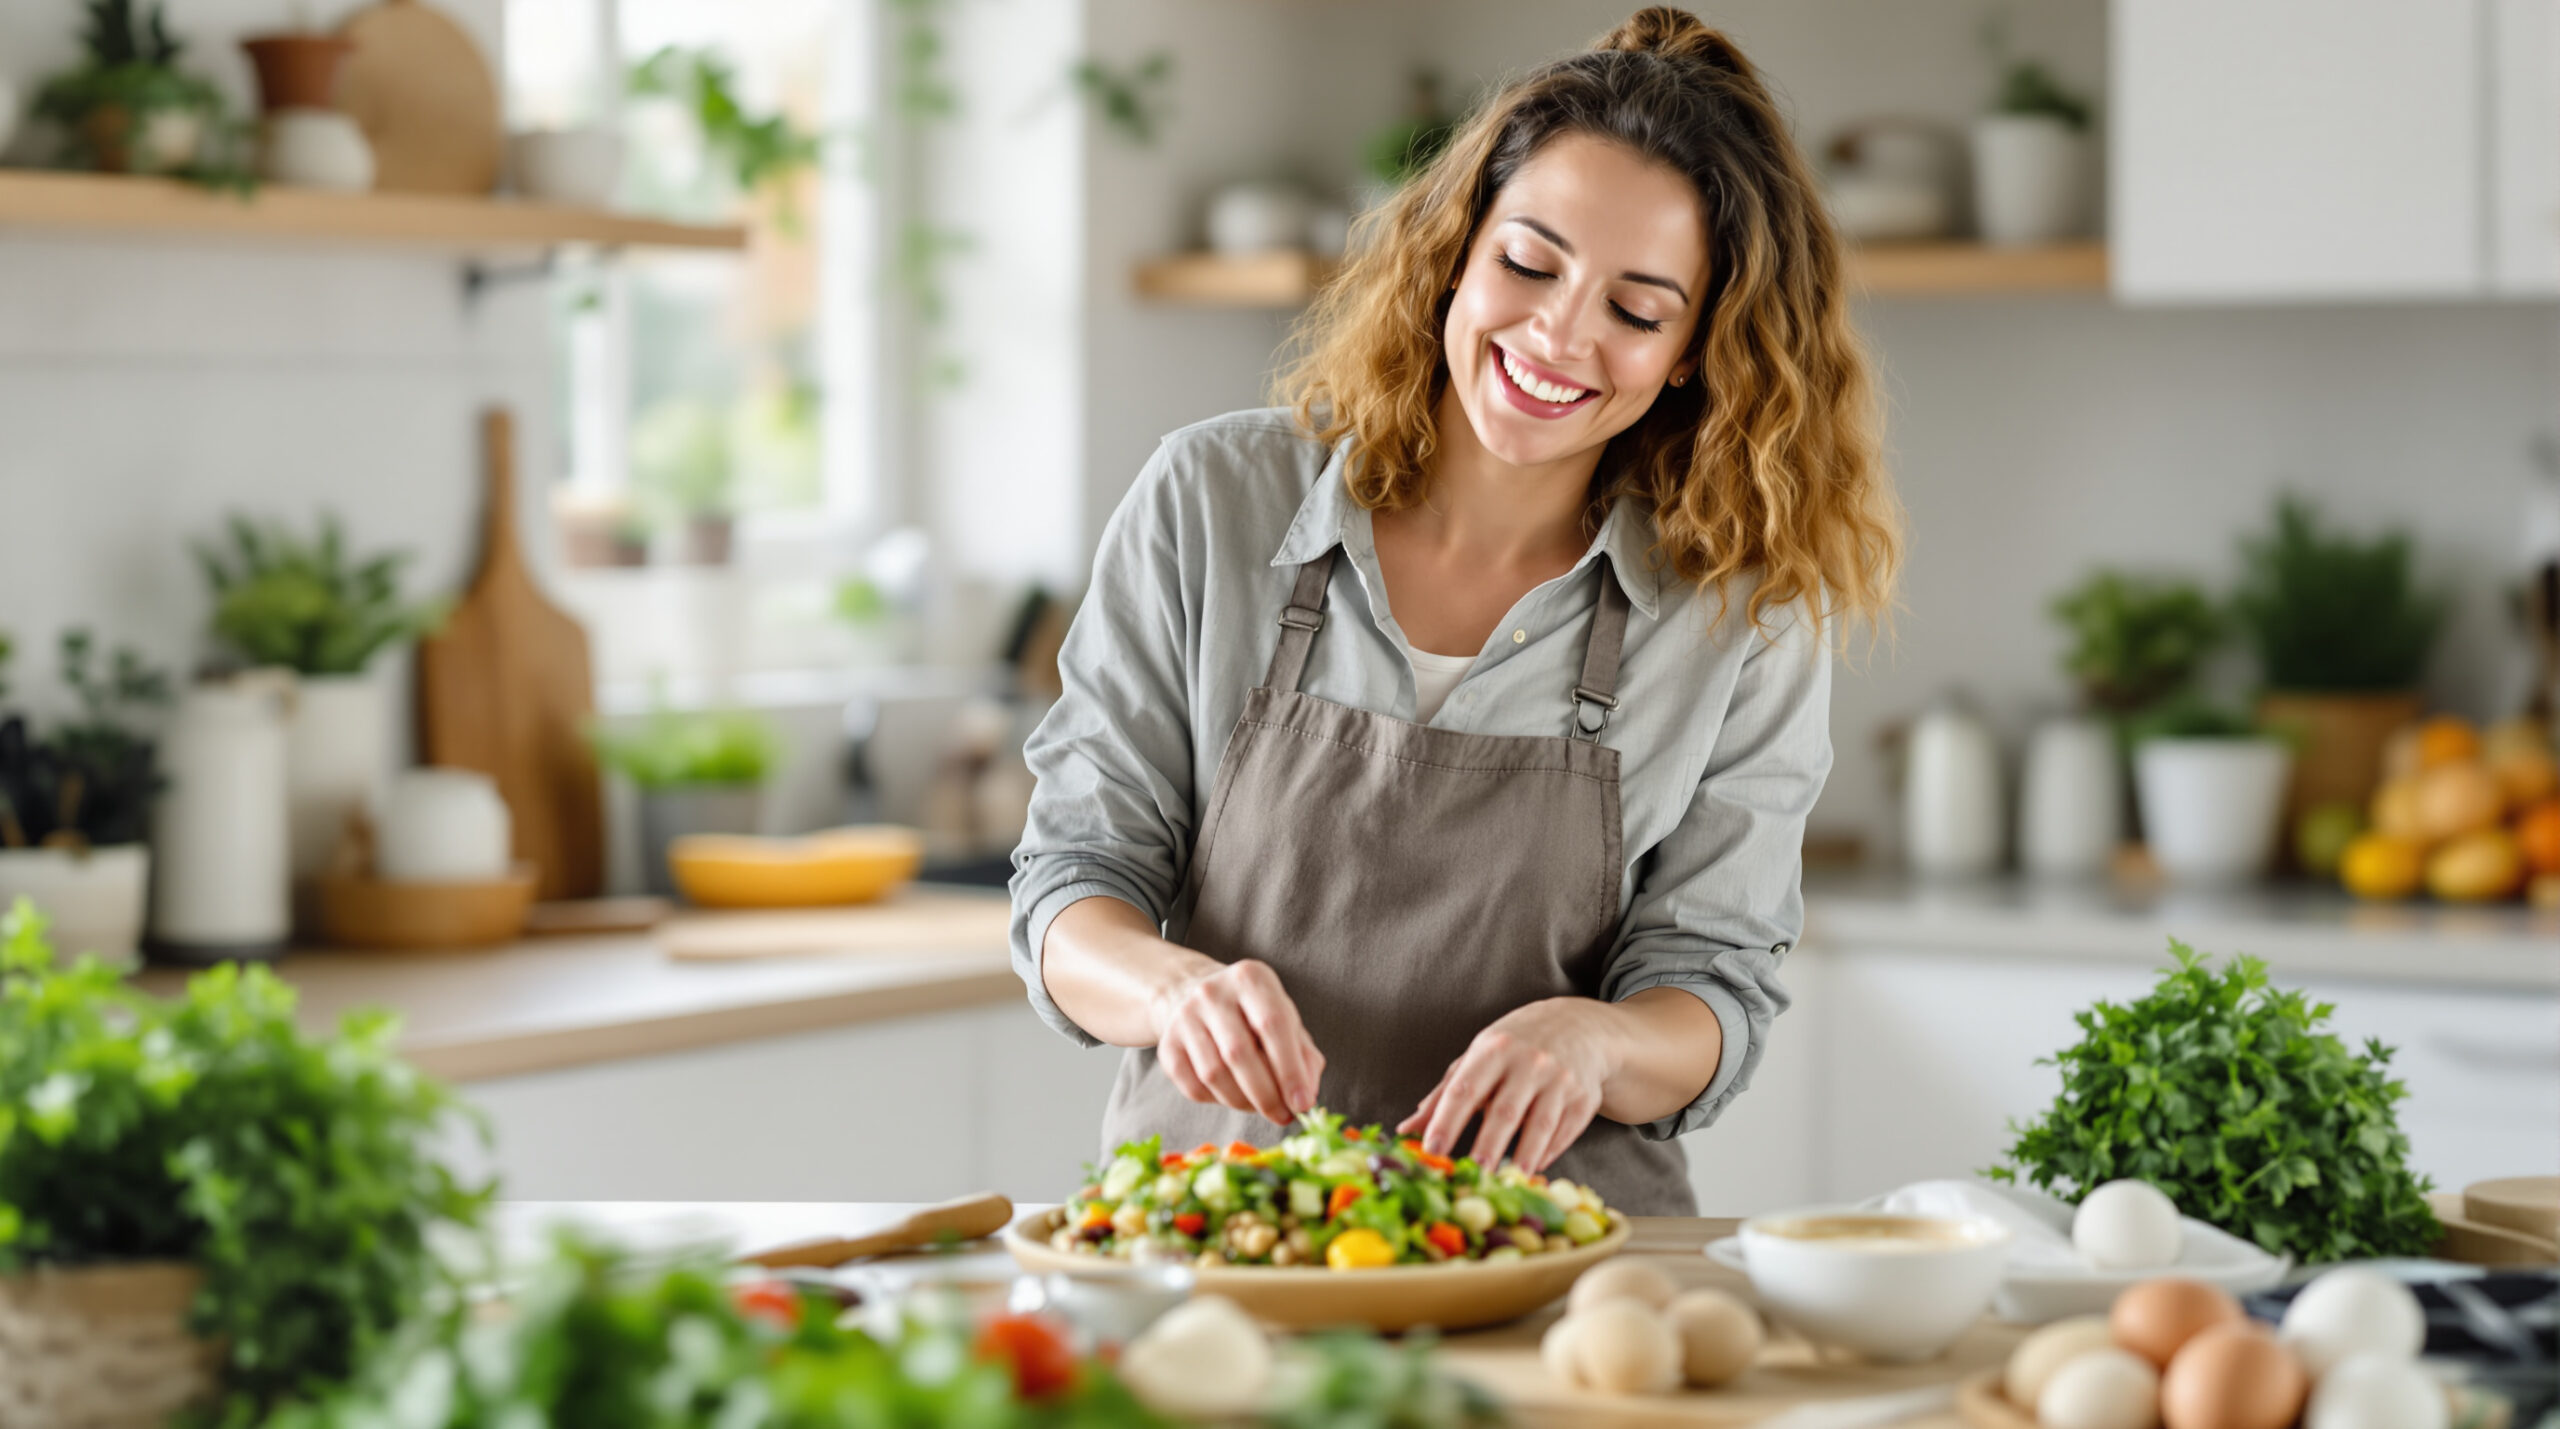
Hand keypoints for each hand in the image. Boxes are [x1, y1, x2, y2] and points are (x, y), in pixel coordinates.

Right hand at [1148, 959, 1324, 1124]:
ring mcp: (1184, 1018)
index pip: (1273, 1024)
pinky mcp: (1167, 1045)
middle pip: (1239, 1053)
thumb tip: (1305, 1097)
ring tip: (1261, 1106)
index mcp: (1250, 979)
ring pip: (1214, 1074)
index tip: (1302, 1103)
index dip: (1290, 1069)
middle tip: (1283, 1116)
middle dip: (1266, 1095)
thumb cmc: (1253, 1014)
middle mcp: (1212, 993)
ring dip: (1243, 1102)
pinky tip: (1234, 1096)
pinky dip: (1219, 1101)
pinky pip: (1194, 1087)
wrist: (1197, 997)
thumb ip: (1304, 1055)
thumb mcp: (1285, 1019)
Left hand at [1399, 998, 1616, 1172]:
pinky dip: (1548, 1154)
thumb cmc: (1515, 1046)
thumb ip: (1444, 1095)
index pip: (1465, 1088)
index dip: (1446, 1121)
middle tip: (1474, 1172)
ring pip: (1541, 1125)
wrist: (1579, 1026)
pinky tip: (1532, 1170)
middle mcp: (1529, 1061)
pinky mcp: (1584, 1098)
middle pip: (1506, 1110)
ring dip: (1524, 1155)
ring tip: (1508, 1180)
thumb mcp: (1478, 1057)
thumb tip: (1406, 1130)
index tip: (1431, 1150)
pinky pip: (1565, 1132)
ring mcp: (1560, 1079)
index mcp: (1494, 1049)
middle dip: (1489, 1144)